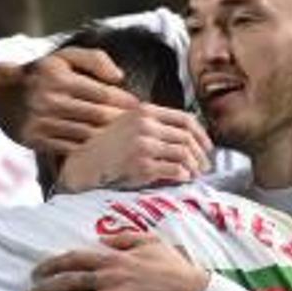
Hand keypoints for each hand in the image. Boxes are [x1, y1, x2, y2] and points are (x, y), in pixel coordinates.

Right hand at [0, 47, 140, 154]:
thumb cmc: (39, 74)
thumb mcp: (64, 57)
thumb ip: (94, 59)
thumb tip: (119, 78)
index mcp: (58, 76)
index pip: (101, 93)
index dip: (123, 102)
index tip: (137, 107)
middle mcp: (49, 99)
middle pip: (97, 116)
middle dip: (119, 122)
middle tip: (136, 126)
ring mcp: (41, 122)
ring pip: (86, 134)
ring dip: (107, 138)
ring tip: (123, 138)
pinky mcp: (36, 139)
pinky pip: (70, 148)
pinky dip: (87, 149)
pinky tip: (100, 148)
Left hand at [27, 233, 209, 290]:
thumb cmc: (173, 265)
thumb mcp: (150, 241)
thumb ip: (123, 237)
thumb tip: (100, 237)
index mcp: (115, 259)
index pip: (75, 259)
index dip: (52, 265)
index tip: (37, 272)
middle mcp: (111, 278)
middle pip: (69, 282)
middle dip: (44, 289)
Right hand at [55, 104, 211, 192]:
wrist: (84, 164)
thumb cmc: (108, 148)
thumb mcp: (129, 124)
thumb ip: (154, 124)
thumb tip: (187, 137)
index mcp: (144, 111)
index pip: (185, 118)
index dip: (202, 134)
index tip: (207, 147)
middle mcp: (145, 125)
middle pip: (187, 137)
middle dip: (201, 154)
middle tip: (205, 165)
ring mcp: (143, 145)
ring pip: (184, 153)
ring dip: (194, 166)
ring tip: (194, 174)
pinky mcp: (141, 165)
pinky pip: (174, 170)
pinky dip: (183, 175)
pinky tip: (182, 178)